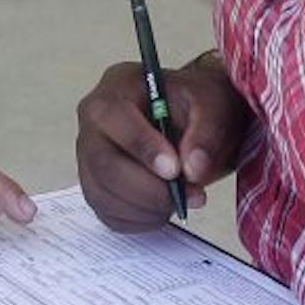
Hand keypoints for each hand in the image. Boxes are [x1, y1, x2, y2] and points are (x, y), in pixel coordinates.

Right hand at [76, 58, 251, 231]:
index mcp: (118, 85)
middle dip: (147, 188)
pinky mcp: (96, 185)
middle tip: (187, 194)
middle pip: (103, 162)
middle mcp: (94, 120)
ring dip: (147, 207)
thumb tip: (192, 169)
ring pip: (102, 193)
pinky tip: (165, 208)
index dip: (142, 146)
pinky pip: (108, 212)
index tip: (175, 170)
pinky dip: (140, 220)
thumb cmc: (199, 105)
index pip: (114, 116)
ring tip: (184, 199)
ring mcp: (90, 155)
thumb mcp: (215, 104)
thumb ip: (206, 131)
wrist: (198, 121)